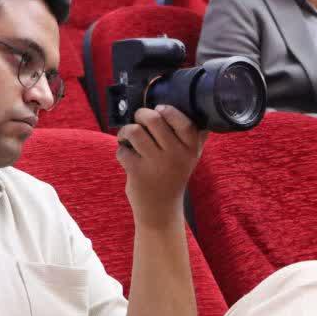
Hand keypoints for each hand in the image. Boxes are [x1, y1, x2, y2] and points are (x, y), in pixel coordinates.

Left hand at [117, 105, 206, 229]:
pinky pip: (122, 149)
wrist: (160, 210)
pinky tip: (128, 156)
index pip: (184, 121)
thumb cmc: (174, 175)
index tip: (160, 109)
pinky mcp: (138, 173)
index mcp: (191, 148)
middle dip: (141, 115)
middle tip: (139, 120)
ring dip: (126, 131)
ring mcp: (156, 164)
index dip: (169, 110)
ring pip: (134, 131)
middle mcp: (176, 155)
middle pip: (153, 120)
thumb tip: (194, 105)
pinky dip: (121, 150)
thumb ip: (195, 134)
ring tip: (128, 136)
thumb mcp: (191, 156)